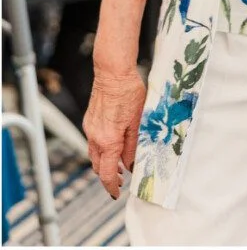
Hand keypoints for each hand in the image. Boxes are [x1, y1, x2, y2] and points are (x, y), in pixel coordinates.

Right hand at [83, 68, 145, 198]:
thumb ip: (133, 146)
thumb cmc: (129, 93)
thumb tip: (131, 164)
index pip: (107, 174)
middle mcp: (95, 137)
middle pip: (98, 167)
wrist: (113, 73)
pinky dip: (102, 148)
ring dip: (105, 162)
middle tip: (121, 179)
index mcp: (108, 141)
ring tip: (119, 163)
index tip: (117, 193)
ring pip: (94, 155)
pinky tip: (113, 143)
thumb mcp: (138, 122)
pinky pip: (93, 141)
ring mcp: (90, 128)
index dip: (112, 187)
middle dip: (108, 176)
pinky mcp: (89, 120)